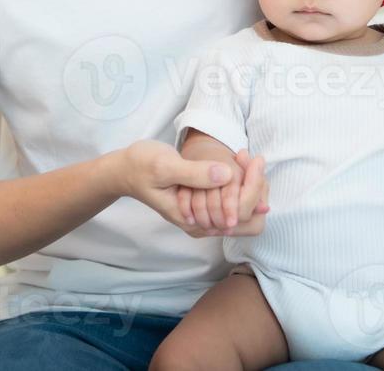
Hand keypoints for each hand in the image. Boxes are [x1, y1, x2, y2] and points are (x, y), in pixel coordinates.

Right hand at [117, 140, 264, 237]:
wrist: (126, 170)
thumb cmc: (142, 167)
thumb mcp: (165, 166)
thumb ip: (195, 173)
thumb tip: (227, 175)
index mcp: (194, 221)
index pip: (241, 217)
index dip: (253, 188)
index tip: (252, 159)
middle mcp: (203, 226)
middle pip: (250, 219)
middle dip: (257, 187)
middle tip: (253, 157)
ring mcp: (205, 217)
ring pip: (246, 211)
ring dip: (252, 184)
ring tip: (247, 157)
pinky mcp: (206, 206)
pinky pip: (235, 202)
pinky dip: (243, 184)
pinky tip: (239, 162)